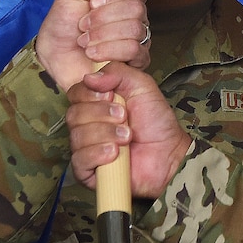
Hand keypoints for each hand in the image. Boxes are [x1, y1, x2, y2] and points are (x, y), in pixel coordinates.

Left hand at [36, 0, 150, 91]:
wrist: (52, 54)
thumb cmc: (63, 23)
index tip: (92, 2)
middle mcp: (136, 19)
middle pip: (136, 8)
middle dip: (102, 17)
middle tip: (83, 25)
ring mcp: (138, 42)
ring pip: (135, 30)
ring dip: (102, 35)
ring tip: (84, 41)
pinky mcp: (135, 64)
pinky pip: (134, 51)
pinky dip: (108, 51)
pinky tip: (92, 53)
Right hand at [69, 63, 192, 197]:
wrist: (168, 153)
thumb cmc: (155, 121)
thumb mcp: (141, 85)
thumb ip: (117, 72)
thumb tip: (89, 77)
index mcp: (95, 103)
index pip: (75, 94)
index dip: (90, 94)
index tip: (111, 96)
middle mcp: (87, 124)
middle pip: (74, 115)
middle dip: (102, 115)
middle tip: (124, 118)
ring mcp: (86, 148)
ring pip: (77, 136)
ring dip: (105, 134)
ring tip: (127, 137)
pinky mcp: (87, 170)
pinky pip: (79, 159)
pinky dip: (98, 154)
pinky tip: (115, 154)